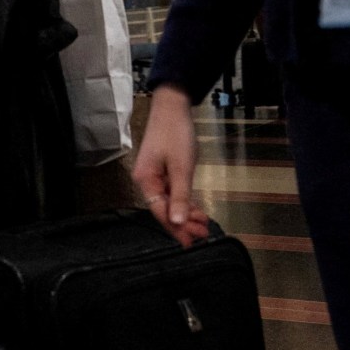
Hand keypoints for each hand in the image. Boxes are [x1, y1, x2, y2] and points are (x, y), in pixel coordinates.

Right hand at [132, 85, 210, 248]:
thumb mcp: (181, 167)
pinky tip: (195, 209)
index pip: (160, 211)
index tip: (190, 242)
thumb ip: (180, 196)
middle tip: (202, 234)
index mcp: (146, 180)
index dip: (175, 228)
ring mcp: (154, 176)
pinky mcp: (162, 170)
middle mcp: (146, 180)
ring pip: (170, 202)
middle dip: (182, 223)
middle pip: (164, 209)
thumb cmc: (175, 134)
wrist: (172, 107)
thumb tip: (177, 222)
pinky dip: (184, 202)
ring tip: (202, 225)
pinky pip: (172, 192)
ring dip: (185, 214)